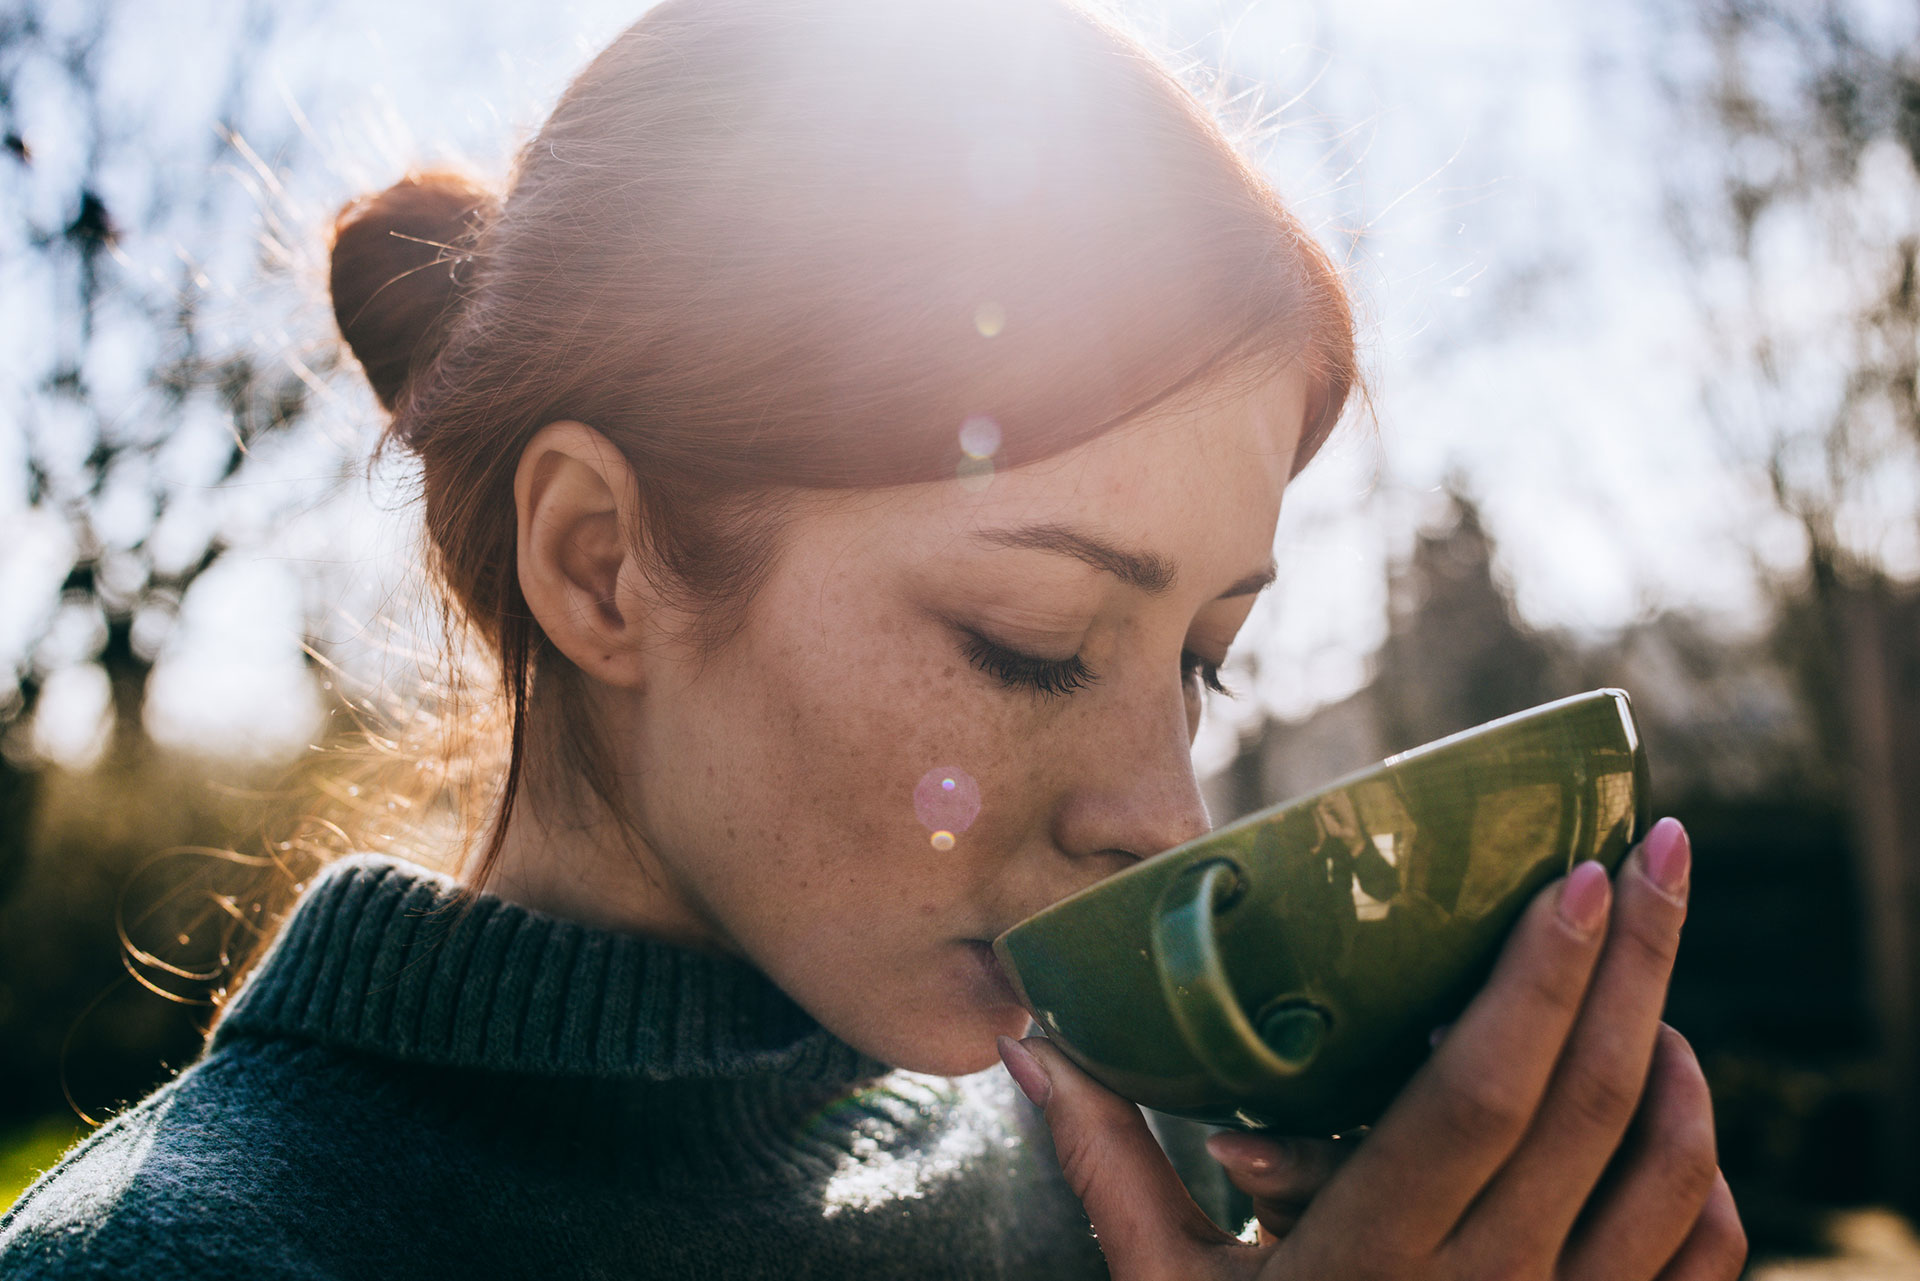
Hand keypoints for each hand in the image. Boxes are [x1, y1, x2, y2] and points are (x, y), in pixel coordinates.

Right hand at [997, 818, 1748, 1279]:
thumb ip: (1104, 1162)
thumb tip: (1022, 1043)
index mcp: (1371, 1261)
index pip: (1479, 1098)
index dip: (1537, 981)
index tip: (1573, 874)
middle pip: (1593, 1104)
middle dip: (1638, 961)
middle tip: (1659, 847)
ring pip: (1670, 1173)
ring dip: (1681, 1055)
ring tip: (1655, 968)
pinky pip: (1704, 1255)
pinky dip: (1706, 1164)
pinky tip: (1676, 1102)